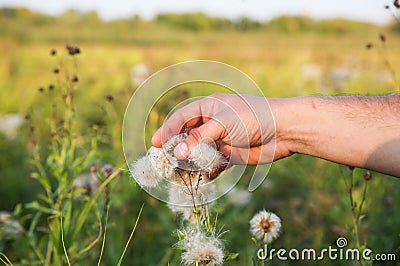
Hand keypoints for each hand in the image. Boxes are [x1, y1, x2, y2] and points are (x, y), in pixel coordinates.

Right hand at [152, 93, 287, 164]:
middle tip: (165, 161)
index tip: (155, 143)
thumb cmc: (254, 117)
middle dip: (176, 148)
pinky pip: (213, 164)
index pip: (182, 118)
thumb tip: (178, 151)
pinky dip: (208, 171)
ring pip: (198, 152)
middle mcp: (212, 123)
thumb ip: (200, 137)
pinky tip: (205, 177)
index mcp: (209, 108)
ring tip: (180, 173)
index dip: (167, 130)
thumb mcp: (224, 123)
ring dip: (190, 162)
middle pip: (187, 136)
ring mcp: (221, 139)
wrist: (285, 131)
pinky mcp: (230, 154)